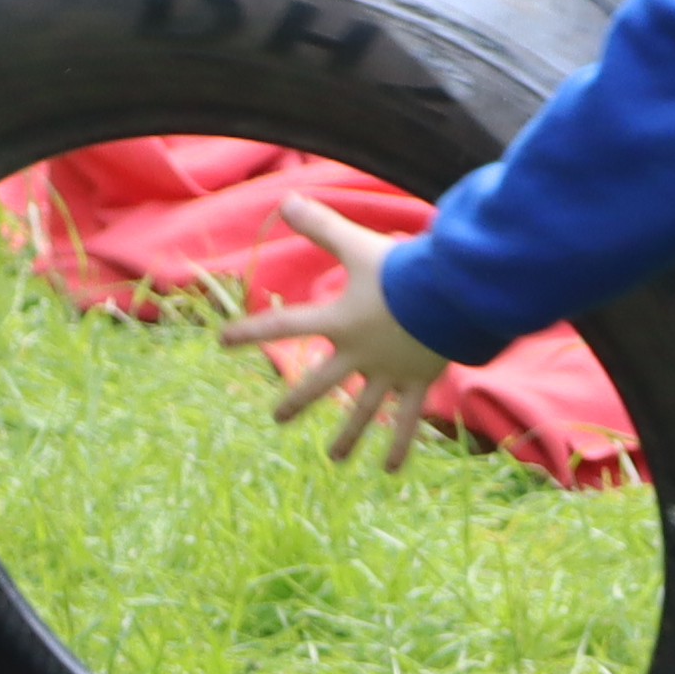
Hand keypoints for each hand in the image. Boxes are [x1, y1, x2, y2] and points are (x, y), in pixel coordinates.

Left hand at [217, 197, 456, 468]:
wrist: (452, 294)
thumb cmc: (405, 268)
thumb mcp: (359, 245)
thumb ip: (322, 226)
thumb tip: (286, 202)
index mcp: (338, 321)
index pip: (284, 326)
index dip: (251, 332)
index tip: (222, 343)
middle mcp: (358, 353)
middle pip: (319, 382)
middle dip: (297, 401)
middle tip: (277, 420)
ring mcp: (388, 372)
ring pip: (362, 410)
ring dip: (347, 436)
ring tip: (334, 460)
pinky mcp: (418, 380)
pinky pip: (407, 419)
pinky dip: (401, 444)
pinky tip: (391, 471)